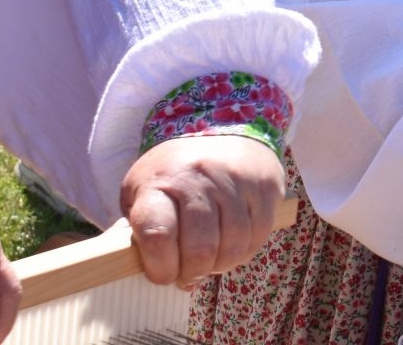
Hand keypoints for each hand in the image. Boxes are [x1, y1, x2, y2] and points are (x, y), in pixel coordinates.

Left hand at [119, 134, 284, 287]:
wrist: (220, 127)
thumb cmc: (174, 171)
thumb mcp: (142, 190)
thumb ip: (137, 229)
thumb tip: (143, 270)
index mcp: (160, 180)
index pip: (158, 235)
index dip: (159, 267)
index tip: (161, 274)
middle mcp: (199, 177)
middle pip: (199, 249)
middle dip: (192, 274)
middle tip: (187, 275)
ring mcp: (236, 180)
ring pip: (232, 247)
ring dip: (219, 266)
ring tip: (209, 262)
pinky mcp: (265, 186)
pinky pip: (258, 237)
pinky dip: (243, 252)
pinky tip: (230, 247)